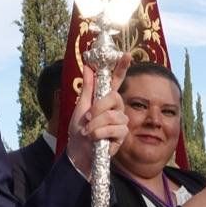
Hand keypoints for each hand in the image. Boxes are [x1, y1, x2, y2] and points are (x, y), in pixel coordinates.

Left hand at [66, 53, 131, 176]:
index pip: (116, 80)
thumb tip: (88, 67)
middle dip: (99, 107)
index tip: (127, 55)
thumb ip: (87, 88)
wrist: (79, 152)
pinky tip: (93, 138)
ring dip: (96, 124)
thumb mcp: (80, 107)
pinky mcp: (122, 135)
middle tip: (87, 117)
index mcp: (105, 99)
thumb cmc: (78, 130)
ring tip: (87, 132)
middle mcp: (116, 108)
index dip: (121, 67)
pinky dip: (100, 133)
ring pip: (113, 115)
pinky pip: (115, 129)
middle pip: (114, 98)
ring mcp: (120, 121)